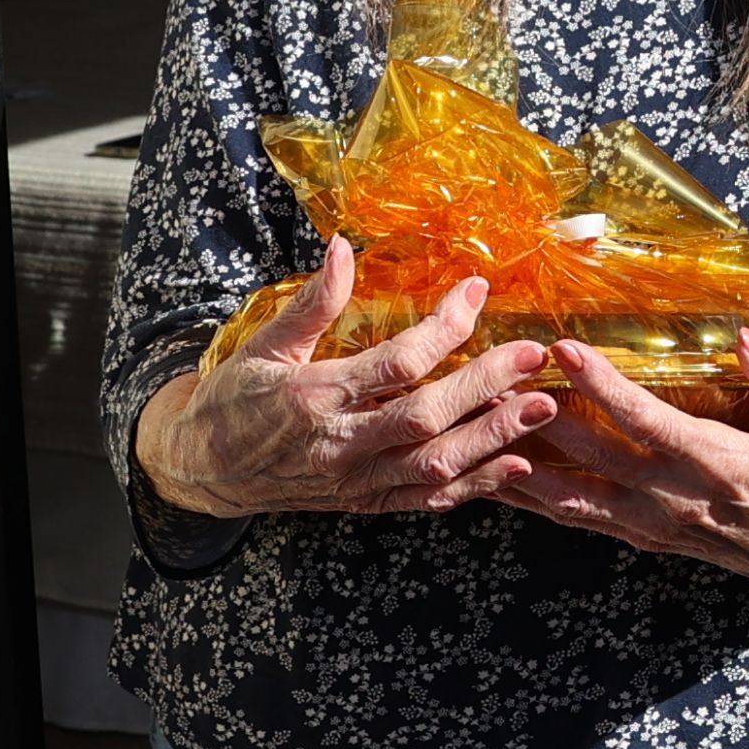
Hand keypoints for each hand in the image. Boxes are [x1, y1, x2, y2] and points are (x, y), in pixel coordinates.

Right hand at [135, 235, 557, 517]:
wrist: (203, 471)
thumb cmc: (236, 399)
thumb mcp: (264, 345)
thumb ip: (312, 302)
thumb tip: (343, 245)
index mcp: (315, 396)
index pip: (394, 364)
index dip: (443, 327)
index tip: (479, 290)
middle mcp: (340, 445)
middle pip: (426, 418)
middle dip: (486, 386)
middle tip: (535, 356)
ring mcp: (355, 481)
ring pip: (435, 465)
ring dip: (494, 437)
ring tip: (544, 407)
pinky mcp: (366, 503)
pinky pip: (427, 500)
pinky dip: (476, 486)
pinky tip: (518, 465)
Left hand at [494, 329, 748, 591]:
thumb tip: (748, 338)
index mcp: (720, 464)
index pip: (650, 422)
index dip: (605, 387)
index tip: (564, 349)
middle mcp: (678, 501)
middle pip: (595, 459)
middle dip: (540, 418)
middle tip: (494, 378)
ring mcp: (655, 526)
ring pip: (574, 498)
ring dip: (523, 466)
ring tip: (476, 429)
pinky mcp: (643, 538)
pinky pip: (579, 519)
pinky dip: (536, 501)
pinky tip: (497, 477)